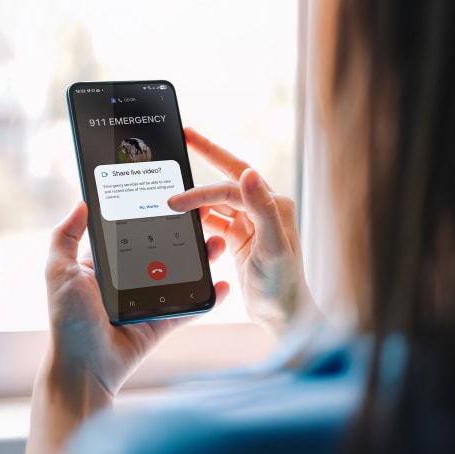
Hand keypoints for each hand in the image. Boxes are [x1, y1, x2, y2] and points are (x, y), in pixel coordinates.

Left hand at [19, 201, 228, 453]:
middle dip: (182, 236)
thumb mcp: (59, 272)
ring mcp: (145, 302)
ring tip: (217, 244)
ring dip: (200, 261)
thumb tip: (81, 203)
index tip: (168, 198)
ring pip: (179, 276)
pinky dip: (206, 298)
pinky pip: (188, 308)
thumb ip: (65, 237)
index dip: (147, 217)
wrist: (84, 368)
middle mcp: (126, 282)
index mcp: (102, 267)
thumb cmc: (68, 321)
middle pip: (160, 252)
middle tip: (202, 218)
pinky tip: (222, 284)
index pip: (128, 235)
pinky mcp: (160, 323)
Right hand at [168, 128, 317, 334]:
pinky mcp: (239, 239)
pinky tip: (183, 218)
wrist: (283, 317)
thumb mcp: (273, 248)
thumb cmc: (283, 285)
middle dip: (204, 161)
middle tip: (184, 136)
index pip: (231, 187)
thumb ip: (263, 209)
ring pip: (217, 202)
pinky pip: (214, 221)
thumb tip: (250, 174)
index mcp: (275, 205)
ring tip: (171, 193)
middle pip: (225, 182)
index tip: (175, 199)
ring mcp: (250, 224)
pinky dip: (198, 219)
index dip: (201, 190)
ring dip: (196, 199)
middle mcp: (263, 210)